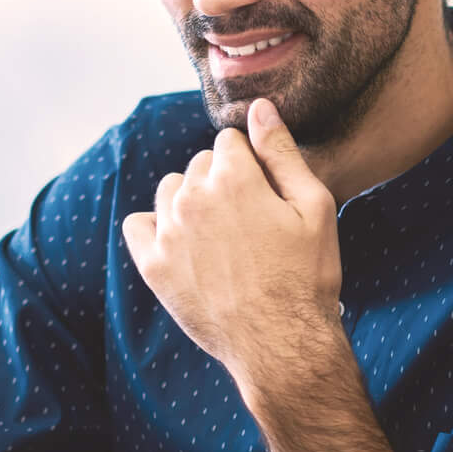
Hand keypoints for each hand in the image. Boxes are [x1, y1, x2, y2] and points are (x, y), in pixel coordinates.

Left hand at [121, 98, 341, 391]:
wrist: (281, 344)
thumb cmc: (307, 276)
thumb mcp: (314, 207)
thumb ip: (282, 152)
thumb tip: (259, 107)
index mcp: (235, 176)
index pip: (230, 141)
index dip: (252, 165)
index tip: (265, 195)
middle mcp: (193, 196)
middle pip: (199, 165)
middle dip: (221, 183)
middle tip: (250, 224)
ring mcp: (168, 232)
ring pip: (170, 190)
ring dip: (190, 202)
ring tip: (219, 237)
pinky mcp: (153, 266)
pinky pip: (138, 225)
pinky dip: (156, 229)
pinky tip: (182, 246)